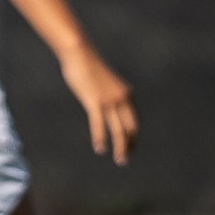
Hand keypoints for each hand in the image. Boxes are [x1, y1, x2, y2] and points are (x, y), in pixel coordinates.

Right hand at [58, 45, 138, 164]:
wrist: (80, 54)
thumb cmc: (89, 68)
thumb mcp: (104, 83)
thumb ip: (108, 96)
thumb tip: (106, 107)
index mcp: (127, 94)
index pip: (134, 122)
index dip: (133, 137)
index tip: (129, 148)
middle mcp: (122, 98)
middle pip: (130, 128)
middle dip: (129, 146)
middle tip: (125, 160)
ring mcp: (110, 100)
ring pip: (119, 130)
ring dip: (120, 147)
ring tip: (120, 160)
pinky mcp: (95, 101)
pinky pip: (99, 124)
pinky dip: (101, 138)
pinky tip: (100, 149)